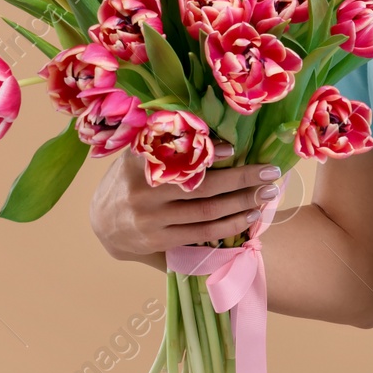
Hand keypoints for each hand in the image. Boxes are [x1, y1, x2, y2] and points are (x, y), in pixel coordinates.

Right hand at [89, 146, 283, 266]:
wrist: (102, 223)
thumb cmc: (130, 180)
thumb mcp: (136, 154)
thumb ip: (165, 142)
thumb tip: (211, 131)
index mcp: (139, 164)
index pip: (178, 156)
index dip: (208, 153)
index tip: (235, 148)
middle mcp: (145, 193)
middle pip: (202, 186)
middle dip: (241, 179)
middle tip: (270, 172)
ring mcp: (152, 220)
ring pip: (207, 212)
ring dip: (242, 203)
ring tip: (268, 194)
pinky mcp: (160, 241)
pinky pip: (202, 234)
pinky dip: (229, 225)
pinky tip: (250, 216)